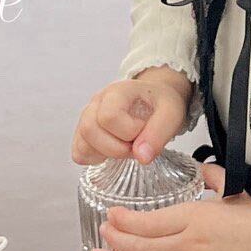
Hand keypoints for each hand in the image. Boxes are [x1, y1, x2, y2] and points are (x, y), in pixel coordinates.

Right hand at [71, 69, 191, 166]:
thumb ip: (158, 134)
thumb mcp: (171, 113)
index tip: (143, 131)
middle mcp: (96, 102)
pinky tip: (112, 151)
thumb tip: (141, 156)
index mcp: (117, 91)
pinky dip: (95, 159)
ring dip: (107, 154)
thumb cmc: (160, 103)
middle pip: (89, 130)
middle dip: (117, 148)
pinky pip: (79, 153)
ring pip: (82, 144)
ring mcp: (86, 117)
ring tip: (126, 146)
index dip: (129, 132)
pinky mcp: (83, 133)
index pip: (109, 117)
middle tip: (136, 145)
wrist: (154, 99)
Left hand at [88, 163, 250, 250]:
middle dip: (116, 241)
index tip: (110, 216)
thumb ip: (214, 178)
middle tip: (99, 238)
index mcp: (196, 215)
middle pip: (143, 245)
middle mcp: (190, 243)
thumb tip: (201, 169)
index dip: (125, 221)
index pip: (150, 221)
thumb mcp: (237, 190)